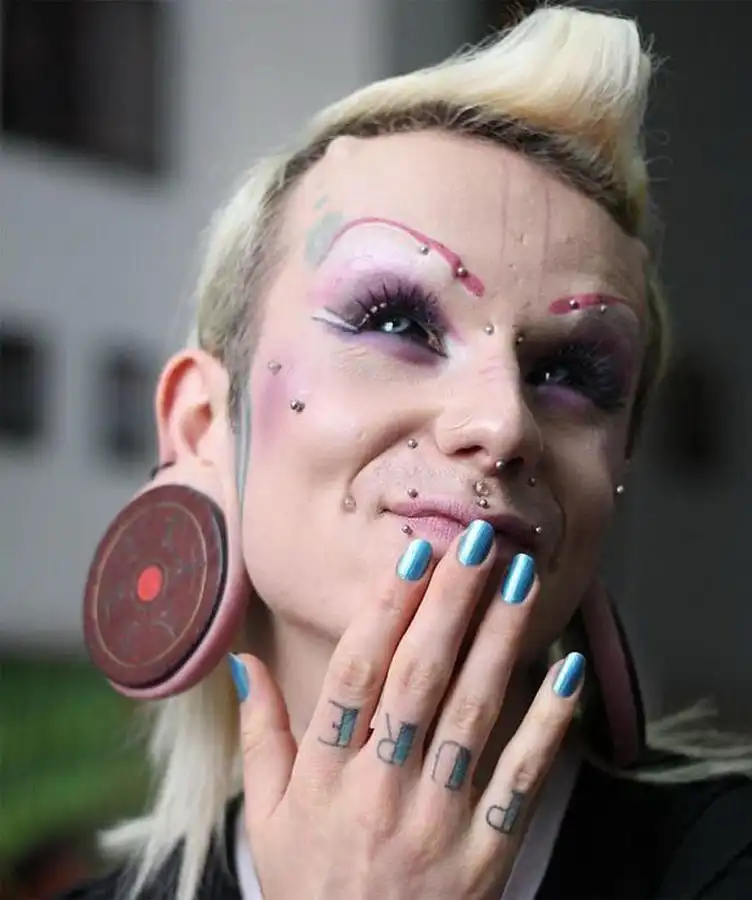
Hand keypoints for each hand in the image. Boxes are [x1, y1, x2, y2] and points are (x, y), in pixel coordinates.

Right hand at [233, 520, 583, 899]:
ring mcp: (435, 821)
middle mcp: (379, 789)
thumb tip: (243, 663)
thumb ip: (259, 737)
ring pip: (471, 713)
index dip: (384, 613)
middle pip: (417, 680)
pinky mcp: (484, 852)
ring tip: (520, 580)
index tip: (413, 558)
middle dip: (449, 605)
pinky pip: (519, 779)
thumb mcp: (266, 819)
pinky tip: (564, 672)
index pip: (354, 677)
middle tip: (477, 543)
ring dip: (498, 641)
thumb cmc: (310, 887)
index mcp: (322, 776)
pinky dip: (545, 725)